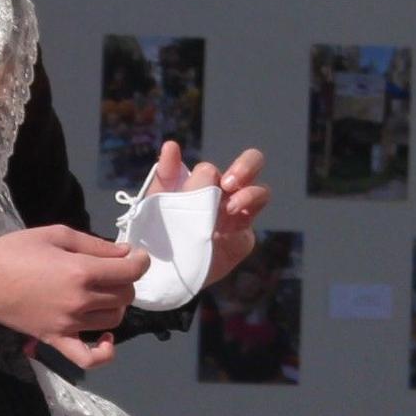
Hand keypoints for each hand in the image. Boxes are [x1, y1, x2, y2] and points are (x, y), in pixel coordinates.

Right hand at [0, 224, 150, 370]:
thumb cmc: (12, 252)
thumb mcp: (55, 234)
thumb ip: (94, 244)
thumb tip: (125, 253)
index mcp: (81, 271)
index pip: (131, 271)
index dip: (139, 261)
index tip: (133, 256)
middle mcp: (80, 301)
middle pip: (125, 295)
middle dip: (124, 281)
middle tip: (108, 272)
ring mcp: (69, 324)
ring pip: (114, 319)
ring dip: (114, 306)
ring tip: (99, 295)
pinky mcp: (55, 339)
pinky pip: (88, 358)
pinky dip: (104, 353)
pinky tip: (106, 339)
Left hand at [146, 139, 270, 286]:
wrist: (158, 270)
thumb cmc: (158, 231)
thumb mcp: (155, 203)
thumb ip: (164, 176)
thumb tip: (171, 145)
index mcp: (203, 185)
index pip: (213, 170)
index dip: (207, 171)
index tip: (199, 177)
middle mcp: (224, 195)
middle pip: (252, 166)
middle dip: (246, 166)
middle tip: (228, 182)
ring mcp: (236, 216)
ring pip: (260, 192)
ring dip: (249, 193)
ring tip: (230, 207)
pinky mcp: (241, 239)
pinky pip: (251, 226)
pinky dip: (242, 224)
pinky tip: (225, 229)